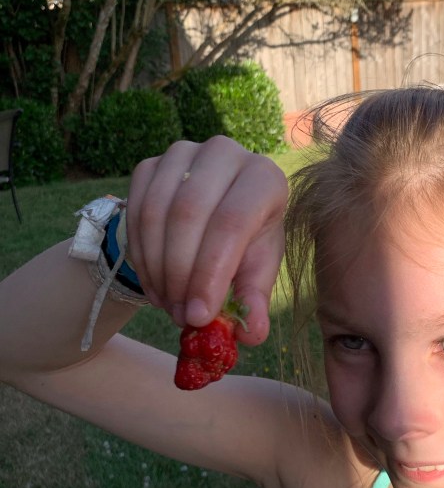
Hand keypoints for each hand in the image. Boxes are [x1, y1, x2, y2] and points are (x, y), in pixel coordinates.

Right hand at [126, 136, 288, 344]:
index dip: (212, 272)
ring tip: (168, 304)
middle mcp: (225, 153)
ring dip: (157, 268)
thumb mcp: (256, 270)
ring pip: (157, 213)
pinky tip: (155, 284)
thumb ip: (255, 300)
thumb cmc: (246, 243)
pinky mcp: (150, 164)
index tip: (198, 316)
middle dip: (180, 274)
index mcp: (264, 177)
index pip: (233, 222)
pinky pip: (134, 210)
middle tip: (180, 315)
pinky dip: (140, 255)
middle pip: (190, 214)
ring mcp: (183, 153)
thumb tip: (251, 335)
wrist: (215, 215)